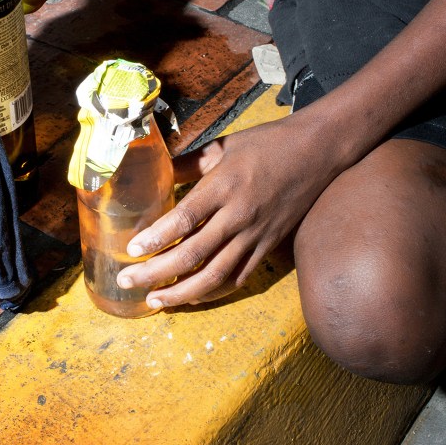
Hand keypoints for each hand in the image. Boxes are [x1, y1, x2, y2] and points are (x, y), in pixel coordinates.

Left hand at [114, 114, 346, 307]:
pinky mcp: (269, 245)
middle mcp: (239, 214)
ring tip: (156, 301)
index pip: (185, 218)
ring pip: (215, 274)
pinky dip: (214, 291)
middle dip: (156, 273)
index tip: (131, 251)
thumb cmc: (269, 144)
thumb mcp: (224, 145)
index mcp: (224, 185)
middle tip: (127, 281)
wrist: (318, 151)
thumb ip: (188, 162)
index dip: (156, 238)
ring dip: (182, 292)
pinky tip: (193, 296)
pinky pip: (239, 276)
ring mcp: (256, 234)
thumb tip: (154, 173)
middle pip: (193, 253)